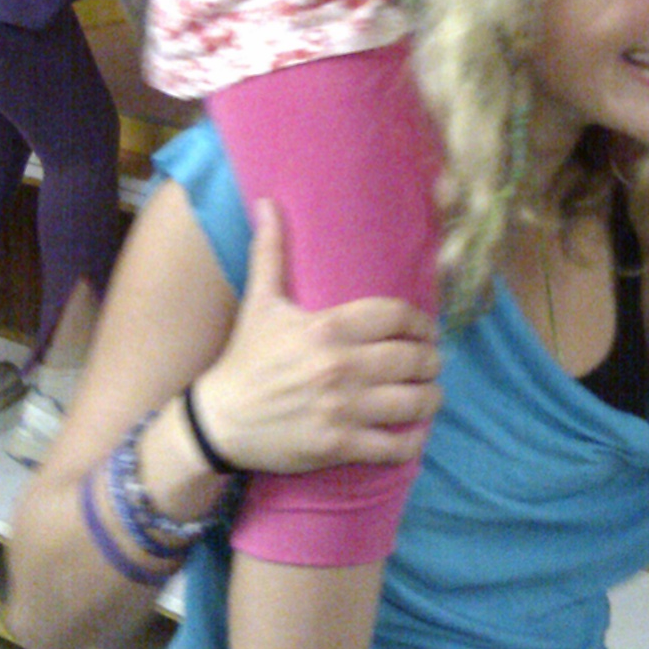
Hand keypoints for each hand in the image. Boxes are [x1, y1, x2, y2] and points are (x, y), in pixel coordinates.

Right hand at [196, 201, 441, 472]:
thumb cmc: (245, 359)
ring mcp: (341, 409)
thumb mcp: (258, 303)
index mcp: (326, 328)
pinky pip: (394, 446)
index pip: (396, 316)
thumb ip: (270, 252)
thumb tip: (268, 202)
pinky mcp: (338, 446)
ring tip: (430, 393)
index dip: (420, 322)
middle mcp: (339, 367)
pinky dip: (412, 440)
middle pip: (413, 359)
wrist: (218, 420)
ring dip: (430, 397)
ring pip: (413, 402)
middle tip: (430, 362)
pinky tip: (414, 431)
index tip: (425, 329)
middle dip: (430, 360)